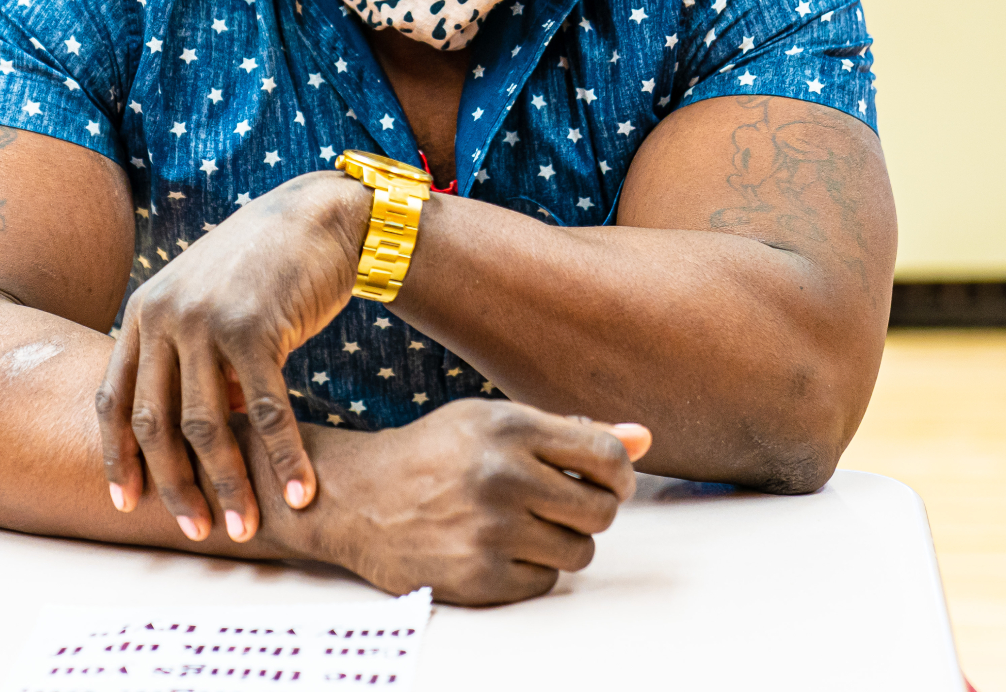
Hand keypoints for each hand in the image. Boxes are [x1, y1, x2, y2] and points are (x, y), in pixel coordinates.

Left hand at [97, 171, 369, 543]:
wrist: (316, 218)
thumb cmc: (262, 270)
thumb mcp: (204, 305)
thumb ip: (185, 360)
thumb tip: (187, 435)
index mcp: (143, 313)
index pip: (114, 400)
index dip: (117, 458)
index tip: (126, 503)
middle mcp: (163, 315)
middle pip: (155, 423)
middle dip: (173, 486)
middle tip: (197, 531)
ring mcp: (206, 320)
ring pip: (208, 426)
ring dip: (228, 485)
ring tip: (245, 527)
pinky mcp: (254, 326)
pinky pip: (265, 410)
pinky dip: (283, 456)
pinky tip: (299, 491)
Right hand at [300, 402, 651, 604]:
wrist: (360, 496)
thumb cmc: (435, 454)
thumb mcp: (495, 422)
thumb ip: (571, 432)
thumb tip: (645, 439)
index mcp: (510, 427)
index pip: (608, 456)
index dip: (619, 473)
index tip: (606, 480)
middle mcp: (502, 476)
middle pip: (601, 510)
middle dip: (591, 509)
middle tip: (559, 503)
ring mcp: (491, 530)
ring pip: (579, 551)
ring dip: (563, 542)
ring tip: (525, 525)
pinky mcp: (480, 575)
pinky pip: (546, 582)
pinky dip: (531, 569)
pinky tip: (497, 547)